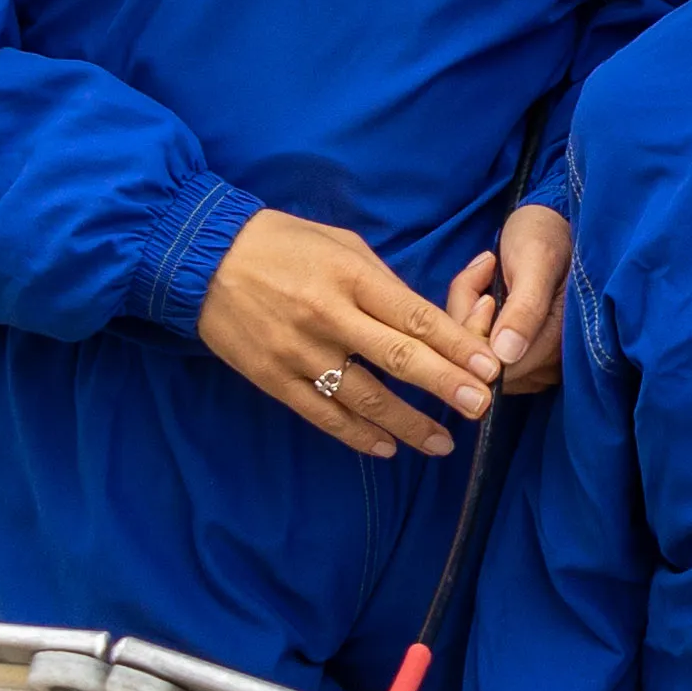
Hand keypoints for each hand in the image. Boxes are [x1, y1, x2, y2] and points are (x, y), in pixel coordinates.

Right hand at [200, 209, 498, 459]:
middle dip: (446, 386)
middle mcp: (328, 316)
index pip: (415, 317)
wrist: (202, 257)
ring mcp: (299, 351)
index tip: (488, 369)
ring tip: (442, 442)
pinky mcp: (272, 377)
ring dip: (408, 423)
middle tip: (481, 408)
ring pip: (364, 397)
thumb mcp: (341, 244)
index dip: (456, 346)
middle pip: (399, 359)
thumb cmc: (282, 243)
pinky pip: (322, 414)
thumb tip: (425, 322)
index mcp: (351, 276)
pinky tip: (387, 447)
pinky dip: (356, 435)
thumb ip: (382, 282)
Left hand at [441, 205, 575, 393]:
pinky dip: (472, 321)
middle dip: (470, 319)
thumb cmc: (545, 236)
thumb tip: (505, 355)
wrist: (553, 226)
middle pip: (486, 366)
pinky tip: (485, 291)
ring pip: (479, 360)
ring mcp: (536, 364)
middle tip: (483, 272)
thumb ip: (524, 308)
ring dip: (468, 317)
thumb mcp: (535, 261)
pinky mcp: (520, 358)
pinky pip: (481, 352)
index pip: (503, 365)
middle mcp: (551, 362)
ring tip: (486, 276)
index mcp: (561, 340)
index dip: (478, 333)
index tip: (486, 285)